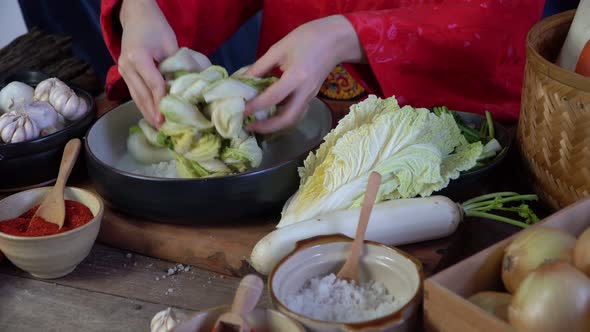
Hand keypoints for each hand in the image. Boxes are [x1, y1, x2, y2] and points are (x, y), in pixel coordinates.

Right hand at [118, 0, 177, 127]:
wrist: (136, 16)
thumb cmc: (156, 27)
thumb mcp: (170, 44)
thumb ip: (175, 66)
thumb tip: (186, 87)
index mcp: (138, 56)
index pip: (154, 84)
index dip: (162, 101)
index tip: (169, 116)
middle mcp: (126, 65)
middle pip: (142, 94)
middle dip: (153, 112)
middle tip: (164, 129)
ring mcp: (122, 70)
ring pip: (135, 96)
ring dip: (146, 112)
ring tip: (158, 127)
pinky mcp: (123, 73)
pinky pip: (134, 92)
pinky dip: (142, 104)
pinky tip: (151, 115)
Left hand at [244, 15, 365, 133]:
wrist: (336, 40)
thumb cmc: (307, 39)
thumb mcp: (279, 48)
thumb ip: (260, 66)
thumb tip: (242, 81)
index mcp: (296, 77)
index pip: (273, 97)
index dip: (255, 106)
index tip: (240, 111)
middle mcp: (305, 92)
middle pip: (288, 120)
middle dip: (267, 127)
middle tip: (249, 126)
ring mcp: (310, 96)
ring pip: (294, 119)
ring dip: (275, 126)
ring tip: (258, 124)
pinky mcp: (311, 96)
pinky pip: (297, 113)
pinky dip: (283, 118)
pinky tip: (270, 115)